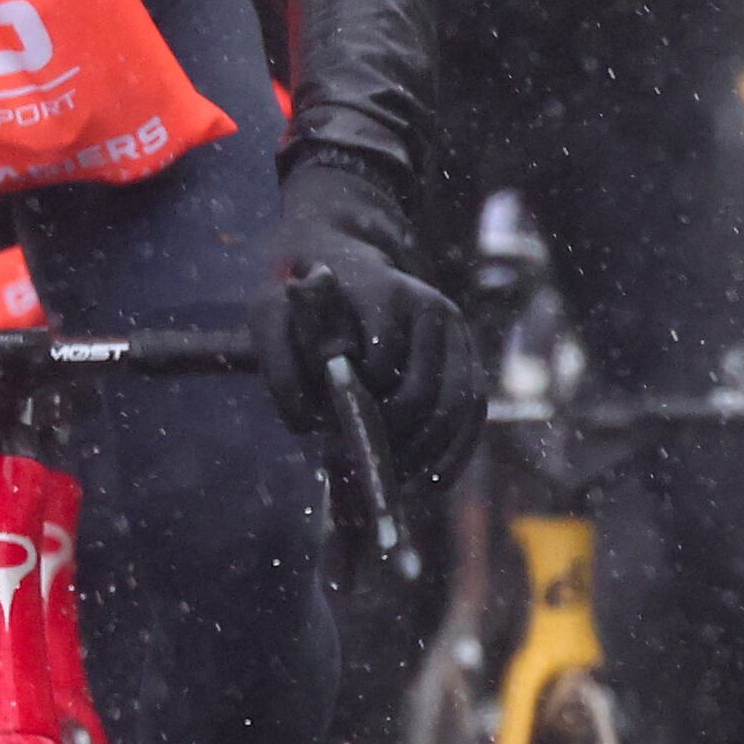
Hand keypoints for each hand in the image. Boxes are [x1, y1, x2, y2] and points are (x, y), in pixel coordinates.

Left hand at [260, 154, 471, 474]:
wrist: (346, 260)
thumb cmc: (304, 296)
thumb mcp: (270, 316)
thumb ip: (279, 366)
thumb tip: (305, 426)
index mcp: (385, 292)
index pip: (381, 364)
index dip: (358, 402)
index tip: (327, 425)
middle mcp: (433, 308)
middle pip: (422, 395)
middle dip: (390, 440)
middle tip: (354, 466)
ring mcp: (458, 333)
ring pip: (454, 410)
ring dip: (422, 454)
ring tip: (386, 480)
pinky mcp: (469, 357)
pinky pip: (474, 413)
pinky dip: (454, 452)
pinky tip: (432, 482)